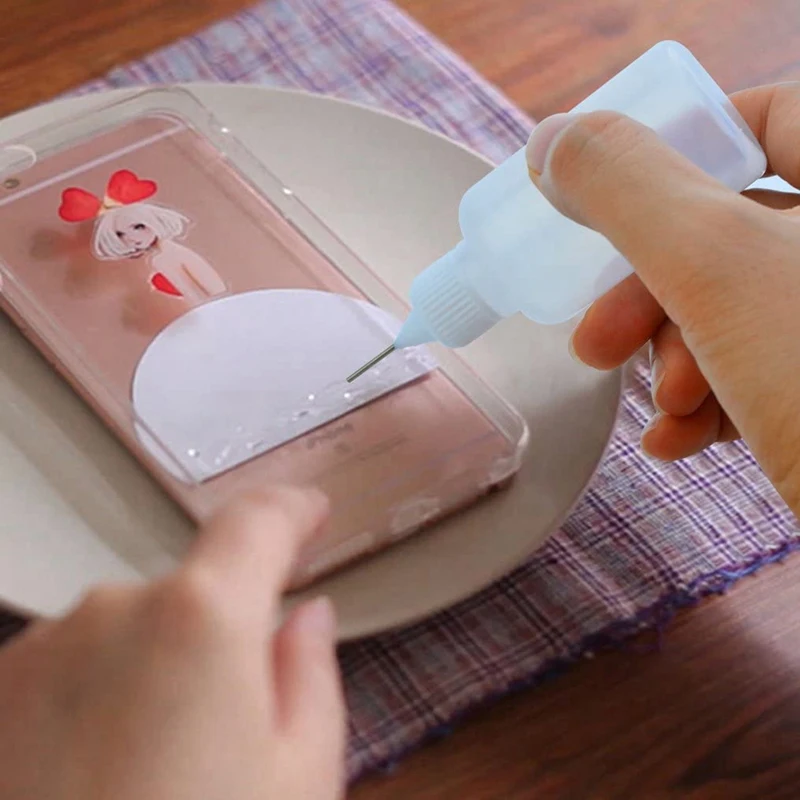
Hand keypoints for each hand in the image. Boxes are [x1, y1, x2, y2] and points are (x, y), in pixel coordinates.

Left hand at [0, 487, 344, 799]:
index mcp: (203, 619)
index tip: (309, 513)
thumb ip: (310, 673)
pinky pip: (68, 670)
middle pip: (189, 592)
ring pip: (126, 633)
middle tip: (235, 726)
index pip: (256, 522)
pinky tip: (101, 782)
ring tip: (158, 774)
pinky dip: (97, 701)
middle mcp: (112, 612)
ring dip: (154, 672)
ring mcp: (38, 653)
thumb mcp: (300, 779)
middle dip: (220, 633)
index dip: (291, 511)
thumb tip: (308, 617)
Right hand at [525, 83, 799, 514]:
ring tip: (664, 411)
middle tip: (600, 342)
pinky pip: (768, 371)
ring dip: (675, 363)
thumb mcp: (719, 270)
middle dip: (652, 297)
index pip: (766, 119)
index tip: (608, 210)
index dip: (673, 157)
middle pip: (737, 232)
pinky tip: (679, 441)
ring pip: (741, 310)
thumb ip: (630, 190)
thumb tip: (555, 141)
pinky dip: (714, 403)